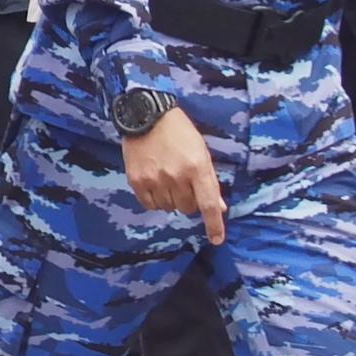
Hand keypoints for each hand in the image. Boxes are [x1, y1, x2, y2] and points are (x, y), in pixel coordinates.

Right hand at [121, 105, 226, 241]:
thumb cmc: (179, 133)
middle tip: (184, 183)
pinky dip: (155, 199)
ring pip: (169, 207)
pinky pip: (150, 204)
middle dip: (189, 201)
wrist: (146, 116)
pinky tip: (155, 183)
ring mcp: (155, 179)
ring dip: (171, 199)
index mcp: (197, 168)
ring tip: (167, 178)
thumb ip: (209, 181)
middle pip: (187, 208)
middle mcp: (176, 176)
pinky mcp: (137, 181)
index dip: (214, 225)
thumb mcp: (201, 152)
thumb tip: (218, 207)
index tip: (217, 240)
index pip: (208, 204)